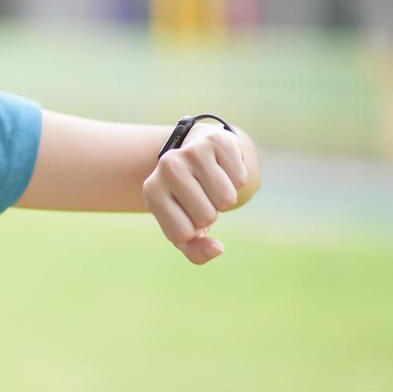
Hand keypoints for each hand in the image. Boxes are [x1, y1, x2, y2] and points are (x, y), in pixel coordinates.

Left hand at [143, 124, 248, 264]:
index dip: (193, 231)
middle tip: (202, 196)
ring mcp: (191, 151)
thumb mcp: (184, 228)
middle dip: (211, 213)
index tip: (187, 215)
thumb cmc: (188, 198)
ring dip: (225, 197)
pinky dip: (236, 179)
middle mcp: (166, 167)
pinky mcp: (216, 140)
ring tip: (211, 183)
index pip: (182, 234)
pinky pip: (240, 178)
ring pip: (226, 199)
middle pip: (206, 217)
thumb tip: (217, 249)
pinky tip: (221, 168)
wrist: (197, 154)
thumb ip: (196, 251)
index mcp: (152, 191)